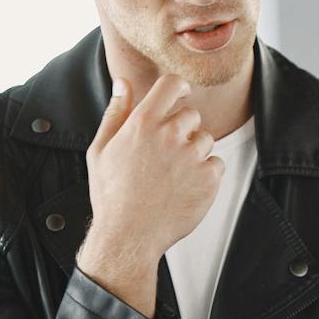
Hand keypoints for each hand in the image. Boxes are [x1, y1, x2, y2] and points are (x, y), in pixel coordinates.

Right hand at [77, 74, 224, 312]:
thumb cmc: (111, 194)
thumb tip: (123, 82)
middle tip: (165, 155)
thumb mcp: (101, 150)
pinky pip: (217, 163)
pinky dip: (206, 174)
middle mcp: (169, 136)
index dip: (179, 87)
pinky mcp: (209, 178)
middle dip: (182, 129)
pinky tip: (185, 188)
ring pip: (206, 139)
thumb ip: (116, 112)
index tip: (180, 95)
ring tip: (172, 175)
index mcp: (142, 124)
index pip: (171, 85)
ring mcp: (191, 157)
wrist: (129, 236)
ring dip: (195, 152)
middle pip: (192, 115)